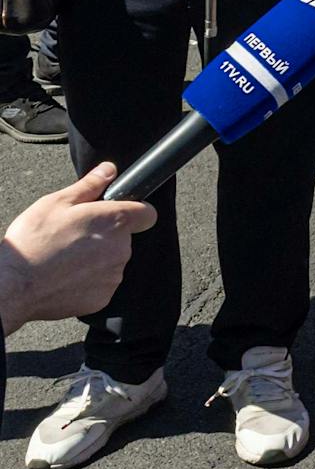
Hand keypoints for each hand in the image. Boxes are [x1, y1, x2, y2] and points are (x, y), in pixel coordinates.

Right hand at [0, 164, 155, 335]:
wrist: (14, 286)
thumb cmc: (33, 242)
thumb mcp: (57, 202)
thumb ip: (90, 185)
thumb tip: (109, 170)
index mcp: (115, 221)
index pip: (147, 213)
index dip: (134, 211)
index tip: (117, 214)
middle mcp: (121, 249)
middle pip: (124, 238)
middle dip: (105, 235)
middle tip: (74, 237)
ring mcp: (113, 275)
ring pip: (112, 261)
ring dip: (96, 259)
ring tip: (65, 258)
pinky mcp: (103, 298)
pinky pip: (102, 283)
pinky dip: (88, 280)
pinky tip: (65, 276)